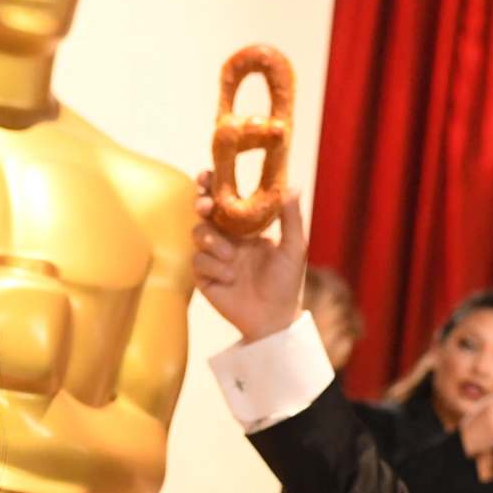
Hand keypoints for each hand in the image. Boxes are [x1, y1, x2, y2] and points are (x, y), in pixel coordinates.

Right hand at [191, 173, 305, 341]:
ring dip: (212, 241)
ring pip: (198, 233)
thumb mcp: (294, 248)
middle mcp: (226, 237)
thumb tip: (292, 185)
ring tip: (231, 257)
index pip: (225, 198)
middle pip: (203, 211)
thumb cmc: (287, 282)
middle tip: (206, 206)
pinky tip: (230, 278)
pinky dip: (213, 266)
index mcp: (245, 226)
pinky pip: (197, 260)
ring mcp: (213, 256)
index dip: (213, 184)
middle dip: (201, 203)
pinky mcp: (203, 276)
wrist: (274, 318)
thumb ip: (291, 217)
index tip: (209, 175)